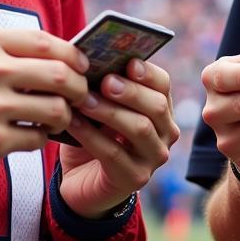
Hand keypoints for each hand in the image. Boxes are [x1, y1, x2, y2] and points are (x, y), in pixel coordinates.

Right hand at [0, 26, 89, 180]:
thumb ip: (2, 48)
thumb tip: (53, 53)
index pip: (47, 41)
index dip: (72, 55)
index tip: (80, 66)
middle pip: (59, 74)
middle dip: (77, 87)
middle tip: (78, 96)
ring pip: (55, 108)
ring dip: (63, 116)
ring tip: (55, 119)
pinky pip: (36, 138)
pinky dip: (41, 138)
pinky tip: (31, 135)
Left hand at [58, 58, 179, 218]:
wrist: (82, 180)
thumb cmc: (92, 133)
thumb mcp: (100, 106)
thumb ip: (102, 86)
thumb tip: (92, 60)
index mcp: (160, 108)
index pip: (163, 84)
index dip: (147, 72)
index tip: (128, 62)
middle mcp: (166, 132)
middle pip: (156, 106)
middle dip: (130, 91)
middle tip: (105, 81)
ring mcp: (154, 157)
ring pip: (139, 128)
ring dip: (110, 112)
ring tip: (84, 101)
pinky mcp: (135, 178)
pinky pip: (115, 153)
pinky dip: (91, 136)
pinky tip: (73, 123)